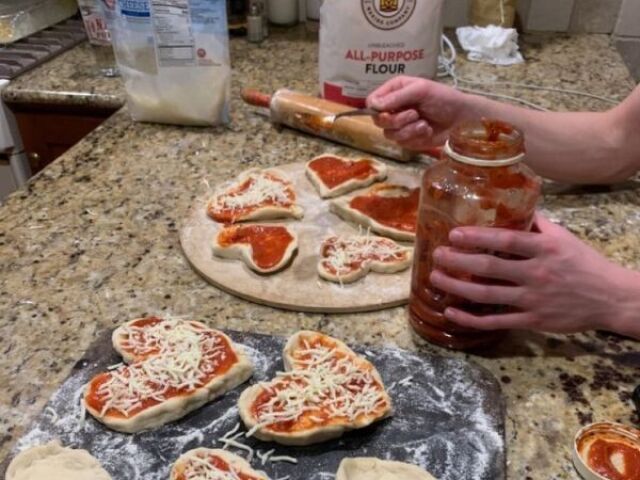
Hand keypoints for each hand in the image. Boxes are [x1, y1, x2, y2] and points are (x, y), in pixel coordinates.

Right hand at [366, 76, 473, 150]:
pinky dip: (415, 137)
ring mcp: (399, 125)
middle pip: (377, 120)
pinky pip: (401, 142)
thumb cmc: (443, 98)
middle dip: (396, 120)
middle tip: (414, 114)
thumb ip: (397, 97)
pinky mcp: (407, 140)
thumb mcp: (421, 90)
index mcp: (394, 91)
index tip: (386, 110)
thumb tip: (374, 104)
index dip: (376, 108)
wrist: (461, 119)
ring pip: (388, 133)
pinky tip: (426, 130)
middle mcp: (394, 108)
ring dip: (408, 129)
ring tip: (424, 123)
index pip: (372, 101)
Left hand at [429, 213, 639, 335]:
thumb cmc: (583, 263)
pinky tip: (450, 312)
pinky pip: (495, 322)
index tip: (453, 234)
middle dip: (458, 261)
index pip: (506, 241)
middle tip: (437, 255)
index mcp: (544, 249)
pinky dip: (470, 319)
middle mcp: (537, 274)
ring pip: (487, 296)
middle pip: (489, 268)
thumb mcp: (563, 237)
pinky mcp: (532, 321)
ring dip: (457, 287)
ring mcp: (533, 300)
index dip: (477, 238)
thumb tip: (512, 202)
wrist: (611, 298)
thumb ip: (536, 223)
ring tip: (435, 278)